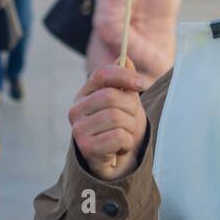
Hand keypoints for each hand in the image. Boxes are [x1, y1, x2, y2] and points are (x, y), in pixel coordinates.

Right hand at [68, 62, 150, 181]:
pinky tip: (121, 148)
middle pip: (112, 96)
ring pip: (116, 117)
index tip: (142, 84)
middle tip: (132, 119)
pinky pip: (117, 136)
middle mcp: (76, 110)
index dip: (125, 75)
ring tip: (126, 134)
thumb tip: (125, 58)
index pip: (102, 73)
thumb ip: (126, 81)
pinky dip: (126, 142)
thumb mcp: (128, 101)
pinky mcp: (85, 147)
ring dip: (130, 127)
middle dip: (131, 108)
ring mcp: (78, 129)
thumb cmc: (123, 127)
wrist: (119, 162)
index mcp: (85, 94)